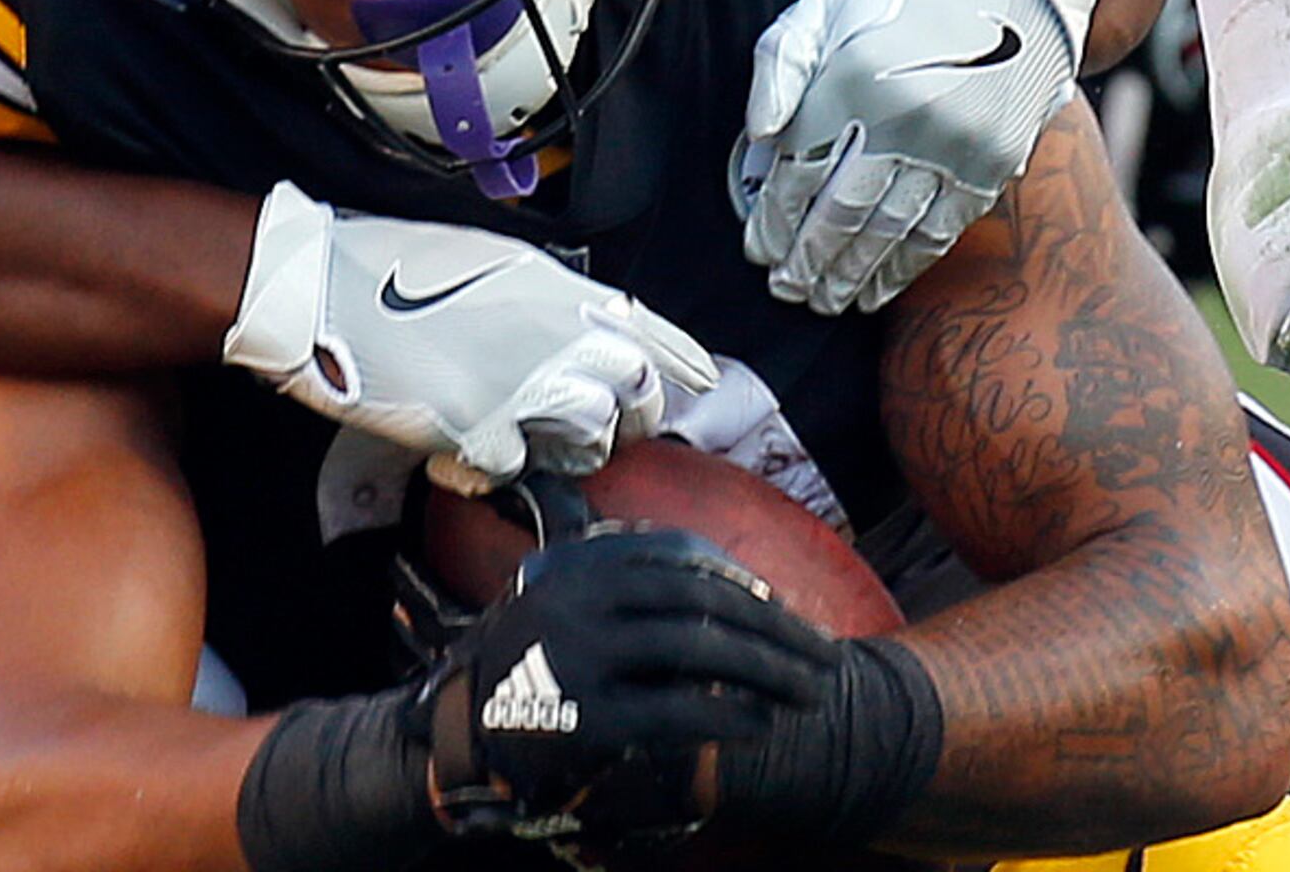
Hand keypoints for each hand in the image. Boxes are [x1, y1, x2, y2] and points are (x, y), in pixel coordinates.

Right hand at [225, 183, 716, 481]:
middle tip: (607, 429)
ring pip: (591, 438)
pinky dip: (500, 471)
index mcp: (562, 289)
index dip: (681, 370)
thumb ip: (556, 298)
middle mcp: (555, 333)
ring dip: (572, 450)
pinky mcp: (476, 428)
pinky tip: (473, 455)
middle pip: (637, 395)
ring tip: (543, 447)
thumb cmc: (397, 268)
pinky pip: (517, 470)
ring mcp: (519, 383)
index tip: (690, 387)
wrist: (322, 288)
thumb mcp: (498, 262)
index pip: (657, 337)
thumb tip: (596, 325)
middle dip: (631, 419)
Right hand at [417, 529, 830, 848]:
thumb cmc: (536, 658)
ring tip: (812, 692)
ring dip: (770, 672)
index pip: (685, 558)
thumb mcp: (567, 591)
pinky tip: (764, 724)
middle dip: (777, 630)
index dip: (744, 582)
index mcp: (585, 561)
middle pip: (705, 603)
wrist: (464, 732)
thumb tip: (732, 572)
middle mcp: (583, 598)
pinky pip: (676, 712)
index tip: (785, 609)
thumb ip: (628, 566)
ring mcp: (582, 656)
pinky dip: (729, 716)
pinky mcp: (587, 718)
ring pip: (701, 652)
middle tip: (825, 657)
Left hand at [742, 0, 1095, 313]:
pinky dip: (905, 266)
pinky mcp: (990, 161)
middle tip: (788, 288)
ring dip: (851, 274)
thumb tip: (760, 132)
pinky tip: (879, 287)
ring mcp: (951, 143)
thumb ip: (782, 63)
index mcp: (852, 77)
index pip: (799, 170)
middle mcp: (902, 116)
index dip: (774, 219)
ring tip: (825, 298)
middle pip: (840, 211)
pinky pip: (940, 229)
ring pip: (888, 230)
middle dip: (807, 260)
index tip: (760, 249)